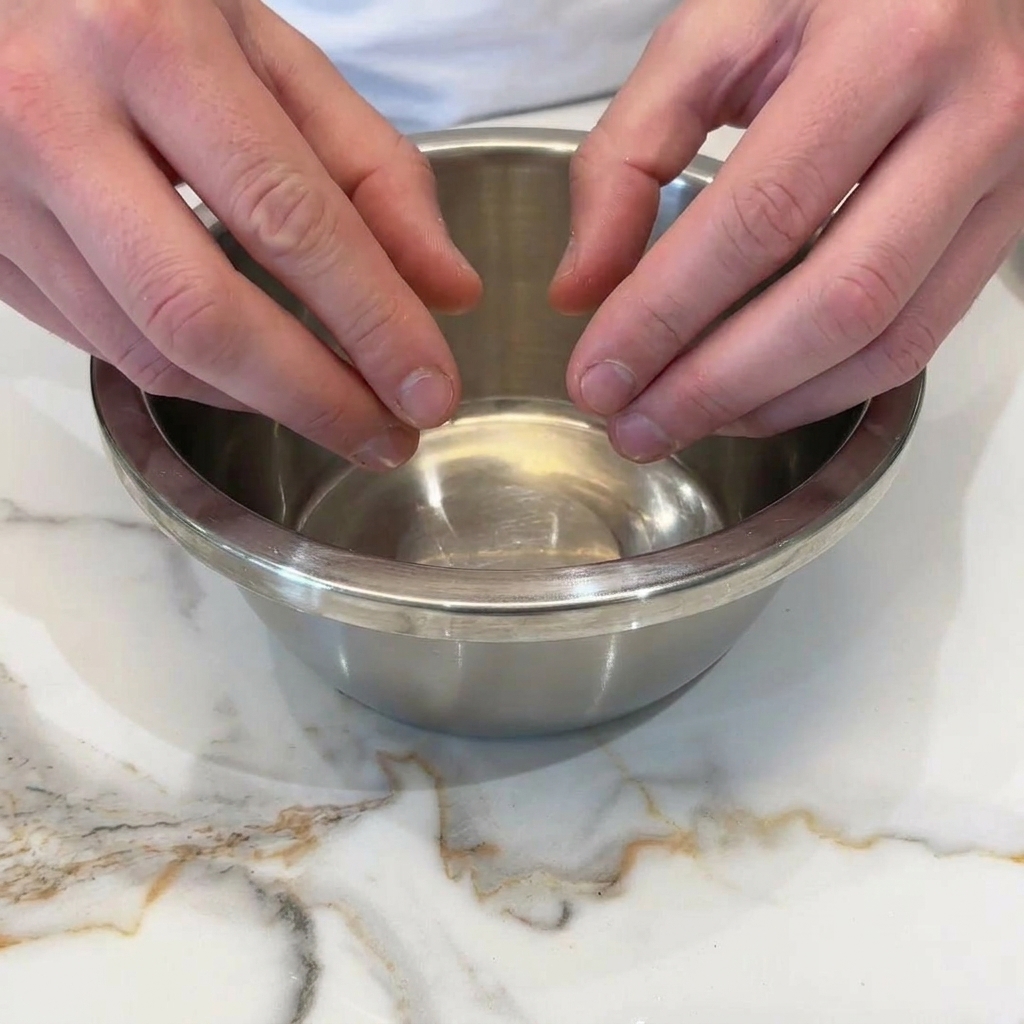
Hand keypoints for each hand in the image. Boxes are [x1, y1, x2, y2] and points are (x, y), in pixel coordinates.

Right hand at [0, 0, 479, 467]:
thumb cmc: (134, 4)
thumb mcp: (265, 49)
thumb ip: (366, 165)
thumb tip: (449, 288)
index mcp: (149, 41)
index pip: (288, 218)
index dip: (372, 323)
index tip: (431, 391)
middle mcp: (53, 118)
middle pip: (205, 315)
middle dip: (315, 398)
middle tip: (389, 438)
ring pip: (150, 350)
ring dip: (263, 402)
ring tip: (340, 413)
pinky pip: (106, 347)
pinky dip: (199, 380)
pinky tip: (257, 379)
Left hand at [552, 0, 1023, 460]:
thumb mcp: (717, 32)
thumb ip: (630, 153)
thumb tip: (581, 289)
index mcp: (885, 42)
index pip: (757, 217)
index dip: (666, 314)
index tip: (599, 376)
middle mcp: (970, 113)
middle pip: (832, 300)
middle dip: (715, 385)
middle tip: (634, 427)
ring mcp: (1004, 178)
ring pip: (885, 339)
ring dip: (769, 404)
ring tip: (680, 423)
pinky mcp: (1005, 227)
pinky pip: (918, 342)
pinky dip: (824, 390)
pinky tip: (752, 400)